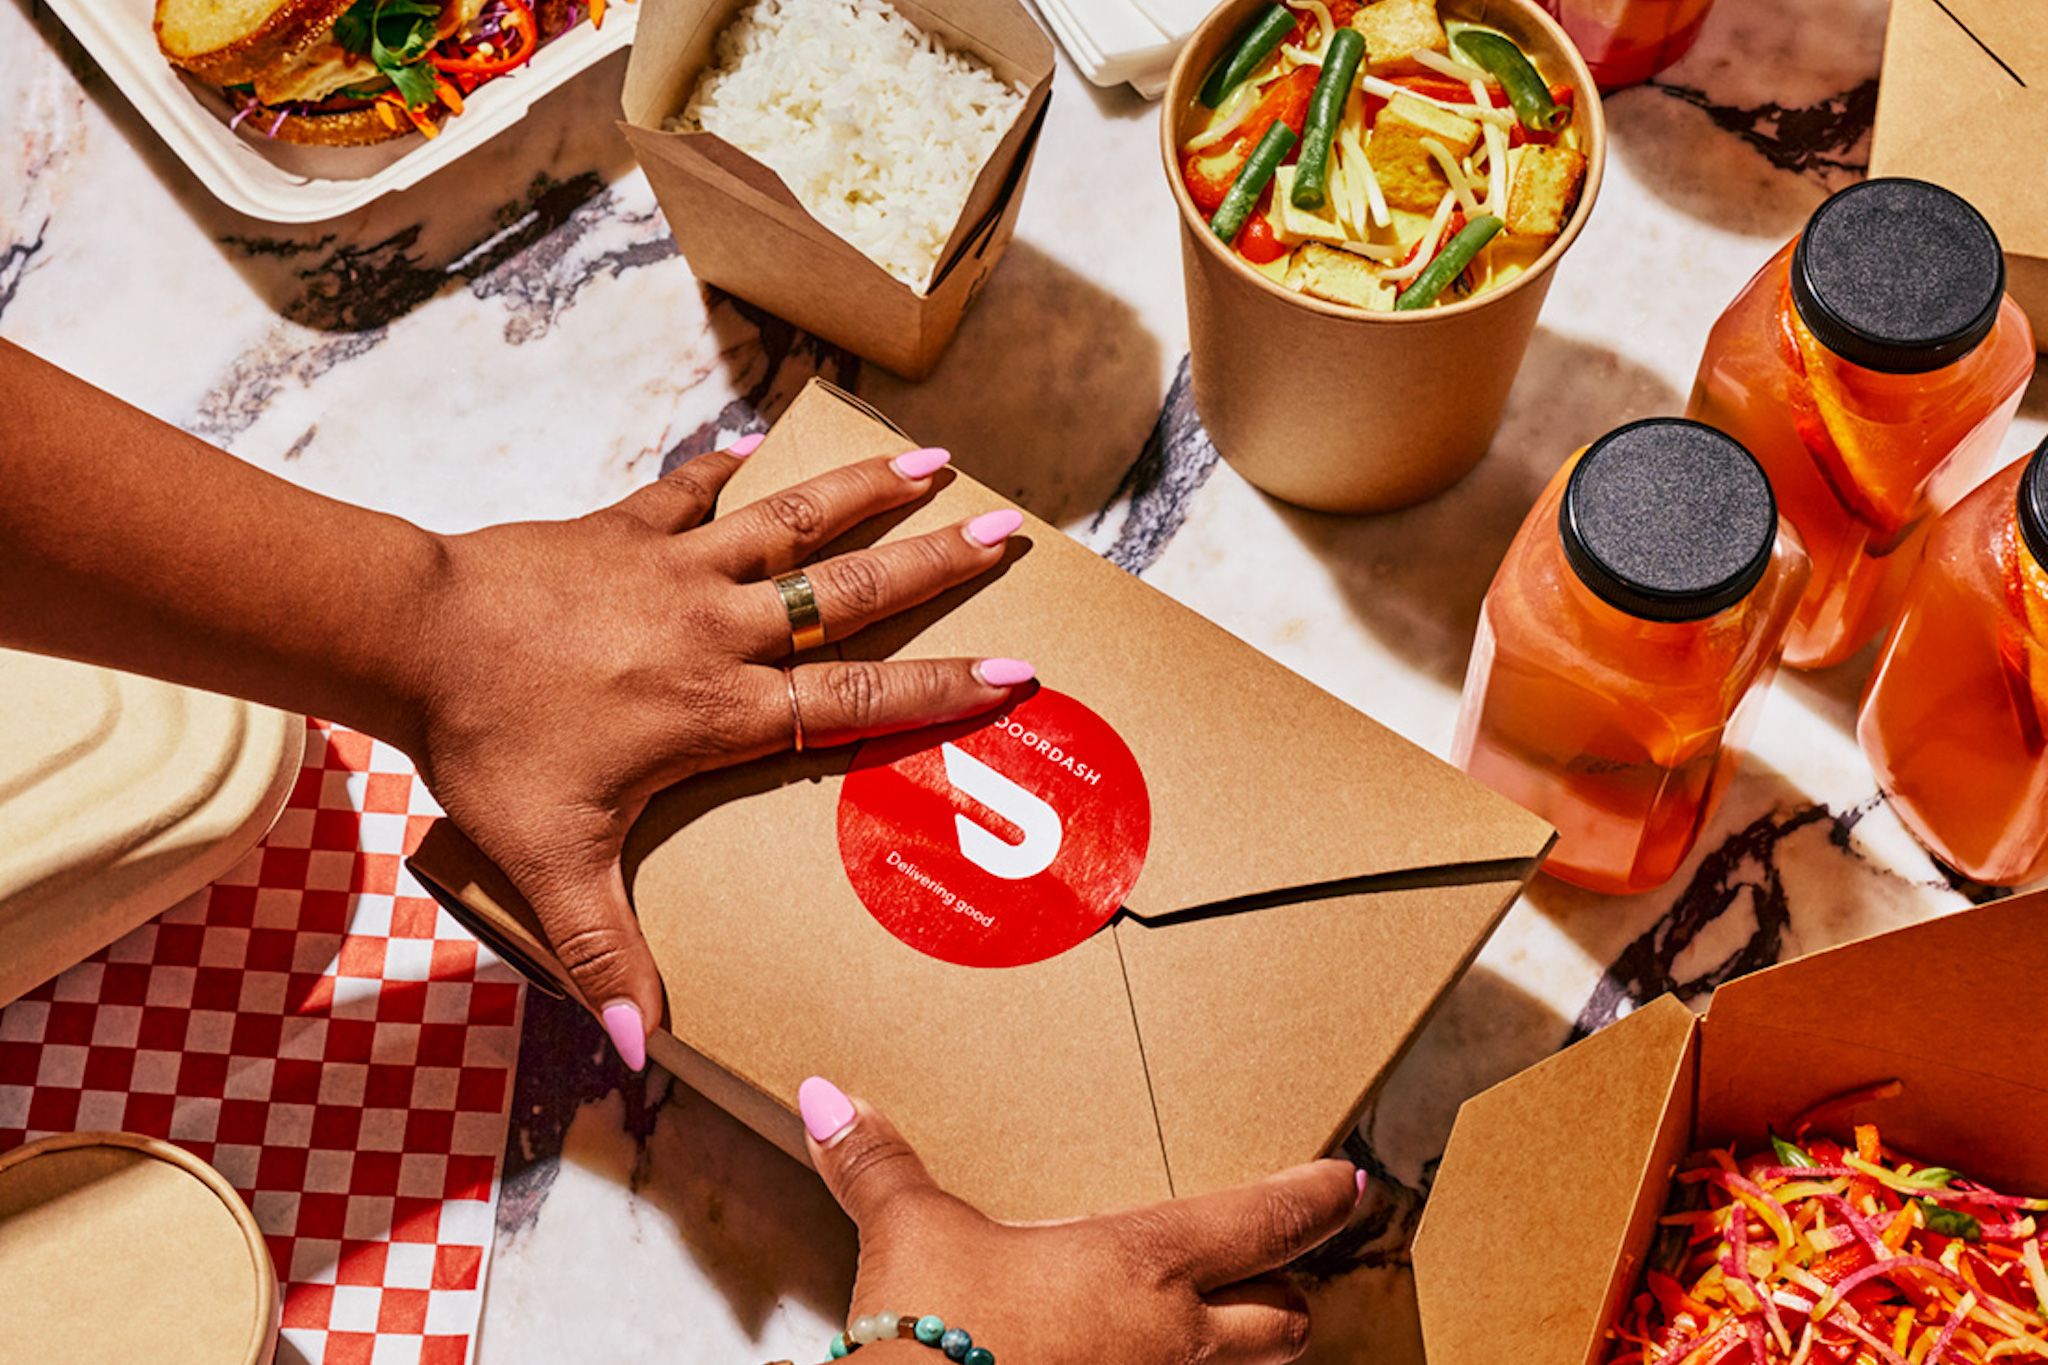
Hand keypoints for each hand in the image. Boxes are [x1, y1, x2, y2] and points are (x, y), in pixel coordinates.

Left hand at [403, 441, 1031, 1065]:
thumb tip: (638, 1049)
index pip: (854, 701)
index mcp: (718, 709)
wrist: (412, 637)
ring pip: (792, 522)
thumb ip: (602, 950)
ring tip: (933, 460)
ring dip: (864, 490)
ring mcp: (673, 568)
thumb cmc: (485, 744)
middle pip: (847, 594)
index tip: (1013, 672)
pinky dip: (728, 466)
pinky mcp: (624, 528)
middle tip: (1005, 533)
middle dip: (934, 564)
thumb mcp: (549, 859)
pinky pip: (692, 489)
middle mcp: (716, 628)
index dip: (939, 690)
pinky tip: (761, 438)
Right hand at [798, 1078, 1363, 1364]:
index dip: (1312, 1199)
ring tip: (1217, 1338)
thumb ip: (878, 1164)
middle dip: (1287, 1299)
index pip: (1262, 1222)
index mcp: (1140, 1266)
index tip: (1348, 1182)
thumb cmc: (934, 1338)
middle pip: (1282, 1322)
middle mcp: (1170, 1343)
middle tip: (1286, 1277)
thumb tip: (829, 1099)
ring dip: (1236, 1359)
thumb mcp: (909, 1234)